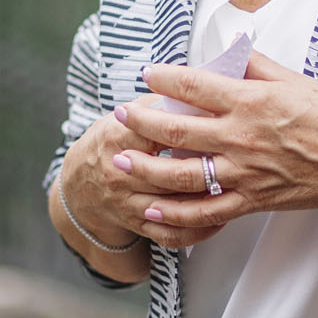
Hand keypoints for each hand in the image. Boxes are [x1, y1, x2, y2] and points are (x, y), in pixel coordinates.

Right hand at [59, 105, 222, 253]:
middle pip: (171, 172)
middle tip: (236, 156)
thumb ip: (160, 102)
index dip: (192, 126)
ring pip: (176, 205)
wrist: (81, 183)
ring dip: (207, 198)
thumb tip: (202, 83)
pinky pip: (173, 234)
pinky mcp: (139, 224)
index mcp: (118, 137)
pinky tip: (220, 216)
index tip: (220, 119)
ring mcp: (129, 203)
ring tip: (236, 186)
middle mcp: (121, 173)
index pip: (158, 130)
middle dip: (206, 165)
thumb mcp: (128, 113)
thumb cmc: (112, 141)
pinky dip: (199, 228)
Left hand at [124, 49, 317, 236]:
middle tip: (119, 115)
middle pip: (177, 130)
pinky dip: (175, 216)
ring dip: (146, 168)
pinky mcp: (252, 200)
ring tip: (121, 161)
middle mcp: (243, 138)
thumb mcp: (297, 80)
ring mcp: (245, 173)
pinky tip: (152, 211)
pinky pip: (205, 213)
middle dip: (141, 122)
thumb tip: (229, 49)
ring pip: (182, 175)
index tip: (148, 75)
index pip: (196, 86)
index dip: (165, 79)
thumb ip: (257, 66)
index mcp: (253, 102)